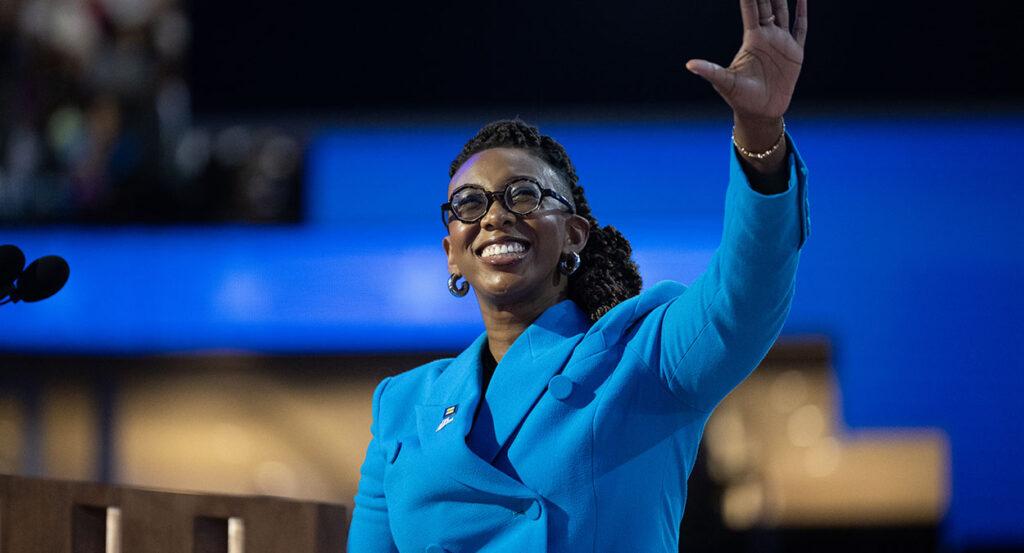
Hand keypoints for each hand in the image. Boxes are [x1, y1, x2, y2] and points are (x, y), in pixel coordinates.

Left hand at [686, 0, 807, 121]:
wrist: (761, 113)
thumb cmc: (740, 98)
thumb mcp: (724, 82)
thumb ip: (710, 70)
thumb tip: (689, 65)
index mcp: (751, 39)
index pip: (751, 9)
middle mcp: (767, 36)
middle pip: (767, 5)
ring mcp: (781, 42)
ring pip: (784, 11)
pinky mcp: (795, 53)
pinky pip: (800, 28)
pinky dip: (802, 13)